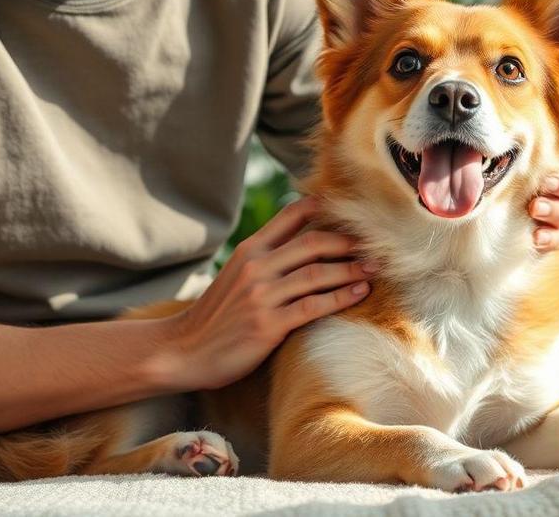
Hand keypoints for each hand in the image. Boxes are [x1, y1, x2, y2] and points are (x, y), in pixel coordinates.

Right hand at [156, 196, 373, 389]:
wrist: (182, 350)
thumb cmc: (216, 316)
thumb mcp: (235, 275)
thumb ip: (266, 258)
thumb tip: (304, 244)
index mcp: (249, 250)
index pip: (291, 216)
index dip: (324, 208)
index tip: (352, 211)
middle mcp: (256, 267)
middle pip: (313, 242)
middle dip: (349, 242)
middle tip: (376, 245)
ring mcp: (261, 295)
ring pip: (317, 273)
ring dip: (351, 269)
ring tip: (375, 268)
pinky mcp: (267, 325)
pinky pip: (313, 305)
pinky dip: (341, 297)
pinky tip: (360, 294)